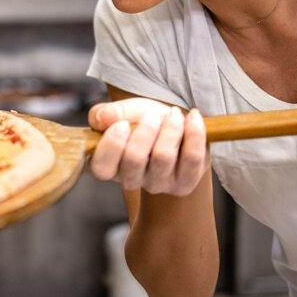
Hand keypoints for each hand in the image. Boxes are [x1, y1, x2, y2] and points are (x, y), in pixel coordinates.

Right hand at [88, 98, 207, 195]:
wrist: (175, 126)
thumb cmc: (144, 121)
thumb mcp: (125, 111)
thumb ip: (109, 112)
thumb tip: (102, 118)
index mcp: (110, 165)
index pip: (102, 168)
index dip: (112, 145)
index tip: (123, 124)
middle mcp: (132, 180)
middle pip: (134, 160)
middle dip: (145, 130)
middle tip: (152, 115)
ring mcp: (159, 185)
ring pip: (163, 157)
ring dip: (170, 128)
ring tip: (174, 114)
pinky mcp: (185, 183)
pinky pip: (192, 159)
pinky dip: (194, 133)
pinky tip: (193, 118)